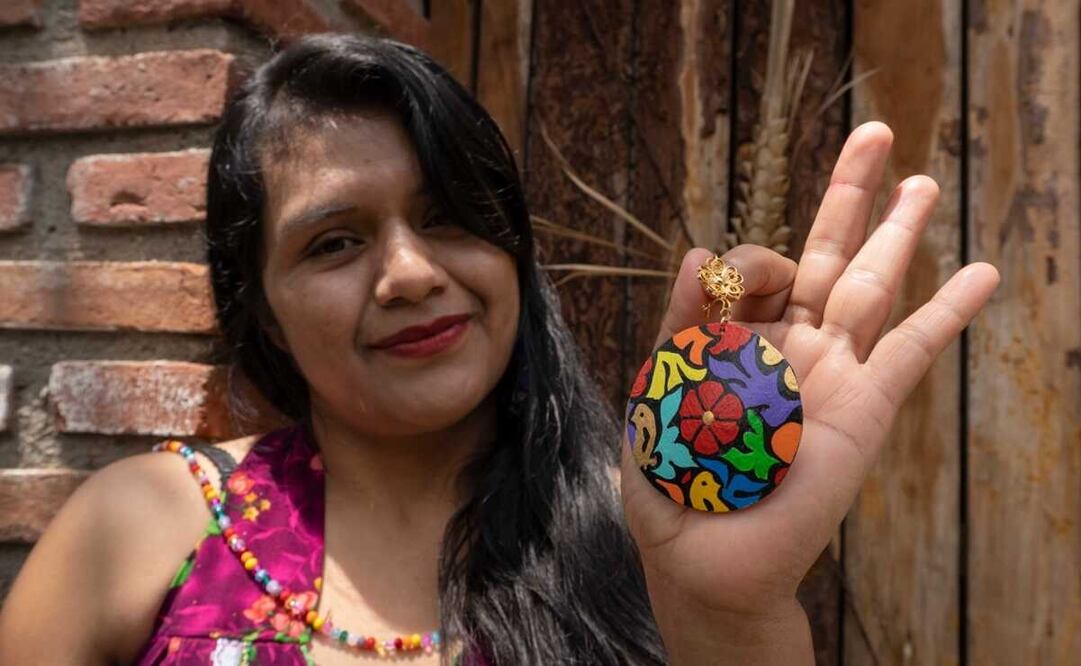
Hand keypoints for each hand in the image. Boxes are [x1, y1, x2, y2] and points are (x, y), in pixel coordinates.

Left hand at [620, 122, 999, 660]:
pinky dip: (950, 311)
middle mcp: (790, 346)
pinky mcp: (866, 410)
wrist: (704, 561)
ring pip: (874, 285)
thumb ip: (681, 324)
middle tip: (876, 134)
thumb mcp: (657, 395)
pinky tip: (982, 273)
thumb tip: (700, 249)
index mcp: (736, 340)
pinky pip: (914, 351)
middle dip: (850, 194)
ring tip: (923, 179)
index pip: (754, 270)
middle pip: (828, 253)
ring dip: (900, 231)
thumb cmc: (673, 485)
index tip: (724, 275)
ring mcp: (834, 373)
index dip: (747, 259)